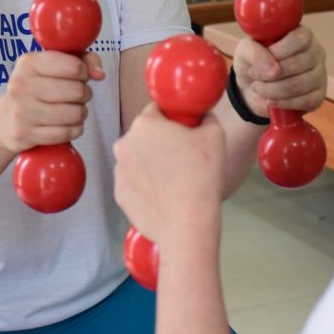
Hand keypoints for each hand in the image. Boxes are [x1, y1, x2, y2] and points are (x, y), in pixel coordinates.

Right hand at [0, 51, 104, 153]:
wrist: (4, 121)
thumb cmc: (36, 89)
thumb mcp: (53, 66)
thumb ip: (82, 60)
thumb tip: (100, 73)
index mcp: (29, 62)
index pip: (74, 66)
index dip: (84, 72)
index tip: (79, 76)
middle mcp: (21, 85)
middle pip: (77, 91)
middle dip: (84, 94)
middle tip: (77, 96)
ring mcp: (21, 111)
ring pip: (75, 113)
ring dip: (81, 113)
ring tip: (72, 110)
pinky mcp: (25, 135)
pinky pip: (67, 133)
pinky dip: (74, 130)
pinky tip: (67, 125)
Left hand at [113, 104, 225, 242]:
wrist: (187, 223)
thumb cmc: (201, 175)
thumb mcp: (215, 134)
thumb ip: (205, 116)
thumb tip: (200, 116)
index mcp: (144, 124)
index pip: (157, 110)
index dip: (174, 119)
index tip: (186, 133)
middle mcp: (124, 144)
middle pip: (145, 135)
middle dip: (161, 142)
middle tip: (183, 158)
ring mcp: (118, 171)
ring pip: (138, 159)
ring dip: (152, 164)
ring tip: (175, 180)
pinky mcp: (119, 195)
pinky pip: (134, 182)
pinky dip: (146, 186)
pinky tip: (165, 196)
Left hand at [233, 25, 326, 117]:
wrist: (253, 86)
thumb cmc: (253, 61)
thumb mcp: (246, 50)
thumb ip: (255, 53)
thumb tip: (274, 71)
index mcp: (302, 34)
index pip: (300, 39)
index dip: (279, 52)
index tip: (259, 60)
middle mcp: (316, 52)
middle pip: (298, 64)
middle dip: (270, 75)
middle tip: (254, 77)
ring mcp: (320, 74)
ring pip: (300, 85)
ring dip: (273, 90)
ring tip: (258, 88)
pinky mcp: (318, 95)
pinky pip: (306, 101)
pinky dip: (284, 103)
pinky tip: (270, 101)